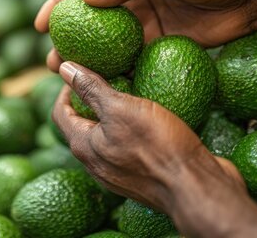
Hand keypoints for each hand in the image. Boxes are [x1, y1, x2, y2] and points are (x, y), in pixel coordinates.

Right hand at [36, 0, 256, 71]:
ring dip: (88, 58)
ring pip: (107, 41)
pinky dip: (115, 69)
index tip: (41, 24)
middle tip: (52, 60)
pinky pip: (130, 56)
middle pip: (91, 18)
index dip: (60, 3)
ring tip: (68, 77)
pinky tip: (101, 84)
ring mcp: (143, 19)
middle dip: (69, 38)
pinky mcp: (157, 41)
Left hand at [54, 61, 256, 237]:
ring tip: (133, 90)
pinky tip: (153, 115)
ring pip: (110, 136)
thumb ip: (91, 89)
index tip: (83, 71)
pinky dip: (135, 128)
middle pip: (84, 124)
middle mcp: (97, 164)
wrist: (196, 188)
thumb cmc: (158, 146)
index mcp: (84, 147)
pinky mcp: (143, 176)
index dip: (67, 88)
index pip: (60, 113)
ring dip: (116, 112)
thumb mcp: (120, 108)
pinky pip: (131, 147)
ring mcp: (119, 173)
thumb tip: (64, 68)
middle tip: (110, 76)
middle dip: (92, 98)